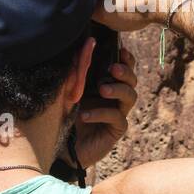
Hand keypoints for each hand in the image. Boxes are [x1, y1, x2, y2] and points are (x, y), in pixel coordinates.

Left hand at [67, 45, 138, 168]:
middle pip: (132, 80)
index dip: (127, 59)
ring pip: (131, 97)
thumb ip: (78, 72)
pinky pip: (117, 117)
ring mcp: (118, 113)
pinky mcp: (116, 129)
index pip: (124, 68)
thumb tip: (84, 47)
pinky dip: (101, 113)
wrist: (61, 147)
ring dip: (118, 89)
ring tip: (103, 89)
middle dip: (125, 72)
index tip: (122, 50)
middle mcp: (115, 97)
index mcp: (107, 84)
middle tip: (113, 69)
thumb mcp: (69, 91)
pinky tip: (85, 114)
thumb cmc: (64, 115)